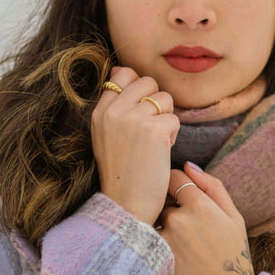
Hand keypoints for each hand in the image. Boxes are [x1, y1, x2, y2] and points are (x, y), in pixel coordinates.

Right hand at [91, 66, 178, 226]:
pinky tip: (161, 151)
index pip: (122, 74)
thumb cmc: (121, 171)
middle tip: (148, 130)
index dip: (138, 89)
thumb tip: (119, 70)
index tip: (138, 111)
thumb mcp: (105, 133)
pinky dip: (173, 135)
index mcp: (100, 111)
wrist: (126, 205)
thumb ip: (113, 103)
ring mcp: (133, 119)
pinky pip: (174, 118)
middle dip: (155, 103)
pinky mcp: (154, 130)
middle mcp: (113, 111)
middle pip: (147, 82)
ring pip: (164, 98)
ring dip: (166, 118)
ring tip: (154, 142)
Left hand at [158, 163, 253, 274]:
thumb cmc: (233, 256)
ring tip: (179, 244)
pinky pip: (148, 240)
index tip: (181, 198)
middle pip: (161, 200)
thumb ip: (212, 186)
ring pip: (153, 220)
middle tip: (184, 227)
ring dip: (160, 226)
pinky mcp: (154, 258)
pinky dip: (154, 243)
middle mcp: (179, 218)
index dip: (176, 186)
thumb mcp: (234, 217)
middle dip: (168, 208)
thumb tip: (188, 165)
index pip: (173, 178)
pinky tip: (173, 256)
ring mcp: (164, 239)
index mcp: (200, 204)